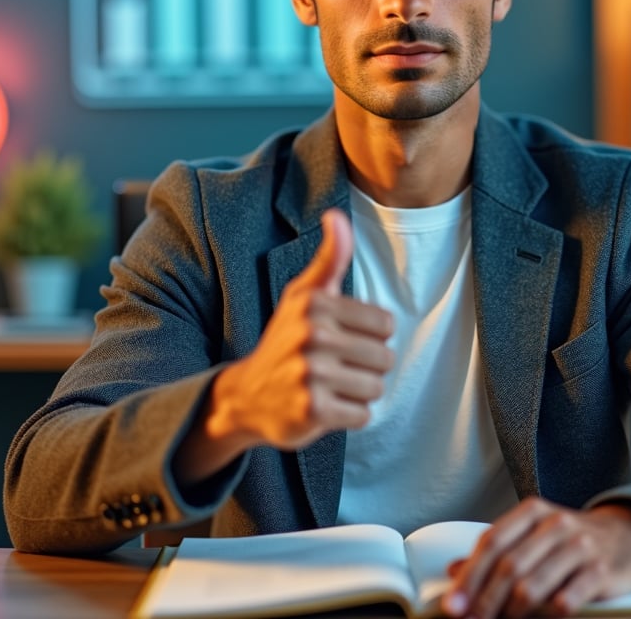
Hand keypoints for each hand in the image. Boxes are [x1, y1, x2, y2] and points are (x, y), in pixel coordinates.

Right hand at [175, 208, 393, 483]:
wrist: (245, 395)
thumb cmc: (285, 339)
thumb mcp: (303, 295)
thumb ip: (329, 257)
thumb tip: (336, 214)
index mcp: (315, 304)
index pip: (385, 324)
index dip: (370, 336)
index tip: (343, 339)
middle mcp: (312, 336)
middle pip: (384, 357)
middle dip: (367, 366)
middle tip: (336, 367)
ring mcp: (310, 374)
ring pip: (376, 387)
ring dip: (360, 391)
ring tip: (332, 385)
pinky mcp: (312, 410)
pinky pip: (362, 414)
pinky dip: (350, 414)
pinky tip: (326, 406)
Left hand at [442, 497, 630, 618]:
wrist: (627, 536)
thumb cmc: (570, 539)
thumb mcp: (533, 535)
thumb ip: (498, 551)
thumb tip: (454, 571)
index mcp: (532, 512)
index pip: (492, 541)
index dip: (469, 575)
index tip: (453, 604)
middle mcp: (554, 524)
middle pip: (509, 565)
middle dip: (485, 600)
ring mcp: (579, 546)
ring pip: (533, 585)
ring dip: (510, 614)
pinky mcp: (600, 571)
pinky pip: (566, 600)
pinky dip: (546, 617)